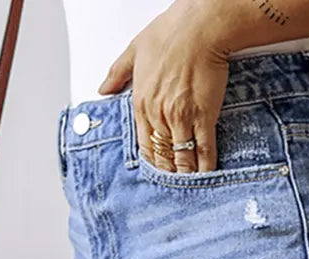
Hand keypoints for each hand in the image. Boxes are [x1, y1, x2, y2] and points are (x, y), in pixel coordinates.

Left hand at [97, 0, 234, 173]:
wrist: (200, 28)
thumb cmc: (170, 32)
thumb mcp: (134, 49)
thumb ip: (117, 72)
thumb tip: (103, 88)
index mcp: (141, 103)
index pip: (143, 143)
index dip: (151, 159)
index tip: (156, 169)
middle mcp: (159, 115)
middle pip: (161, 154)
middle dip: (167, 170)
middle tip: (173, 180)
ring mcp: (181, 118)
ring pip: (180, 156)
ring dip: (184, 172)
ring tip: (188, 182)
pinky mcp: (204, 116)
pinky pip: (203, 149)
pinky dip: (204, 164)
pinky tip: (205, 174)